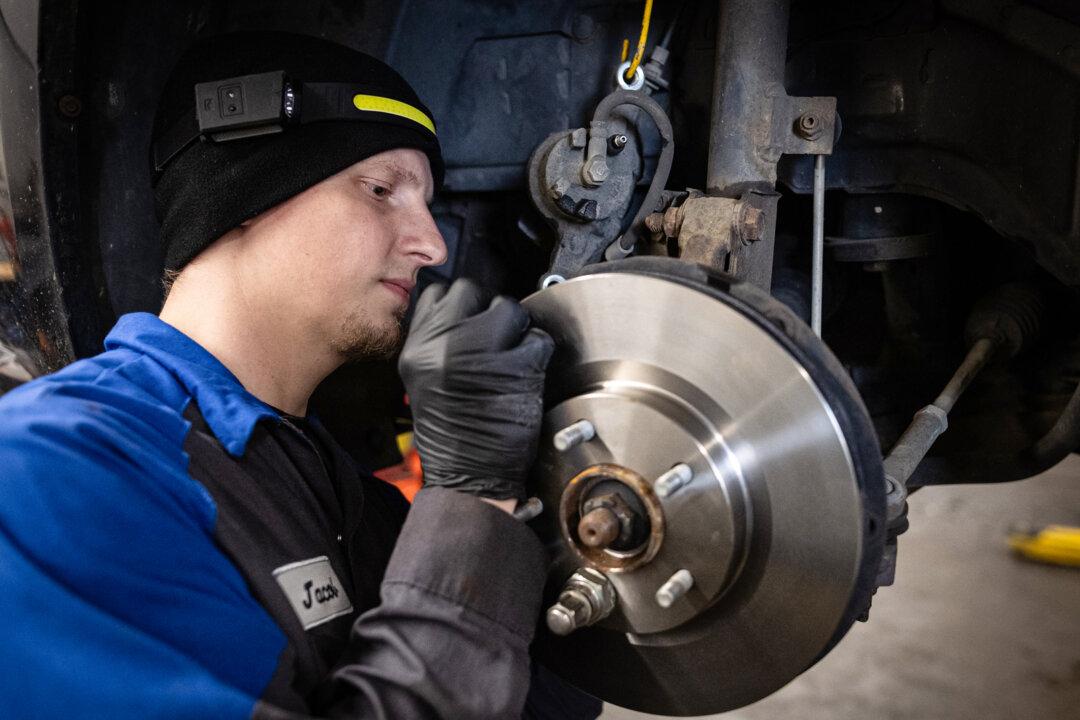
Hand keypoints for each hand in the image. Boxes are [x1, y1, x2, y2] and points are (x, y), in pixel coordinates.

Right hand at [399, 279, 554, 502]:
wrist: (468, 478)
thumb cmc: (452, 433)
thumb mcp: (426, 380)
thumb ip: (438, 341)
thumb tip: (466, 312)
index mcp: (417, 348)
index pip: (440, 294)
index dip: (463, 306)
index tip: (472, 322)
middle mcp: (444, 345)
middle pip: (474, 292)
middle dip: (489, 313)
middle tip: (496, 343)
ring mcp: (480, 354)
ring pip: (510, 310)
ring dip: (517, 332)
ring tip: (511, 361)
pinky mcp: (514, 368)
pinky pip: (538, 340)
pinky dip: (538, 356)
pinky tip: (526, 378)